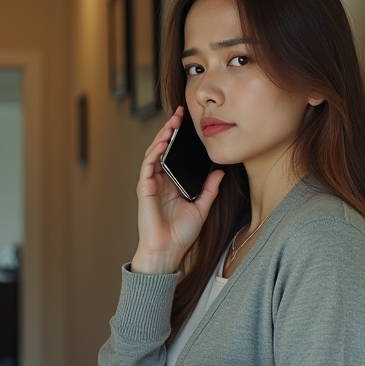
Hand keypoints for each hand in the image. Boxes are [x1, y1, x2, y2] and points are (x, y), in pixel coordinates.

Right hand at [131, 107, 224, 273]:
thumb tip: (220, 171)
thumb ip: (210, 189)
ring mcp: (151, 184)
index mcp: (172, 184)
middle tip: (180, 114)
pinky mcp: (145, 188)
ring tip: (172, 123)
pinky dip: (154, 152)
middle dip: (170, 130)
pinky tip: (163, 142)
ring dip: (162, 137)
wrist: (168, 250)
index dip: (181, 139)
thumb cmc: (181, 234)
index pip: (176, 155)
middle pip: (164, 150)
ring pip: (154, 153)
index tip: (190, 125)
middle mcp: (160, 181)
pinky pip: (148, 166)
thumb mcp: (202, 207)